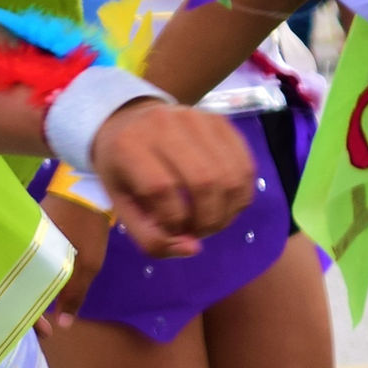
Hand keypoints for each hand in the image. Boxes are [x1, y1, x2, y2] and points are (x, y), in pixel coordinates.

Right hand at [34, 189, 112, 338]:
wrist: (84, 190)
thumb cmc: (86, 229)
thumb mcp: (88, 265)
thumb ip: (74, 296)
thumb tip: (63, 326)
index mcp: (30, 262)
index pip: (23, 298)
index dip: (34, 319)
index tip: (48, 332)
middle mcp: (20, 254)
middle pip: (17, 289)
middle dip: (29, 309)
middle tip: (46, 325)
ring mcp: (23, 244)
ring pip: (22, 276)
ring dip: (31, 293)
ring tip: (45, 308)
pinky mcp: (28, 236)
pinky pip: (27, 263)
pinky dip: (34, 277)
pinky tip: (43, 284)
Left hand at [91, 101, 252, 257]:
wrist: (129, 122)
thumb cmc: (123, 169)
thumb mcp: (122, 205)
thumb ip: (150, 236)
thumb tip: (193, 249)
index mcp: (129, 145)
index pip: (161, 190)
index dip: (173, 221)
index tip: (173, 231)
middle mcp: (164, 125)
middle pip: (204, 182)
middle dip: (207, 220)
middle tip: (198, 231)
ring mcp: (197, 118)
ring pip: (230, 176)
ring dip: (228, 211)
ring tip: (212, 220)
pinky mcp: (221, 121)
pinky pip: (245, 166)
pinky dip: (241, 195)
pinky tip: (225, 204)